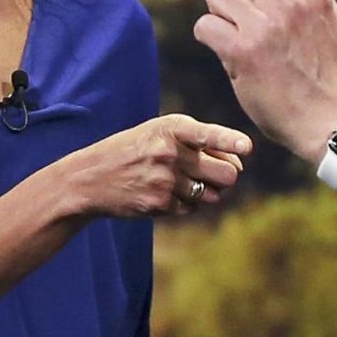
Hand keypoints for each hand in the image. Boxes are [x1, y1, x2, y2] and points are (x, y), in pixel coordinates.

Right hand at [59, 114, 251, 217]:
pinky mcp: (160, 204)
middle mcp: (169, 152)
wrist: (89, 179)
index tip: (247, 148)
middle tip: (217, 174)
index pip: (208, 134)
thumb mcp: (158, 133)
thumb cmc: (133, 150)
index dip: (230, 141)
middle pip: (227, 174)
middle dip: (228, 176)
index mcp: (171, 128)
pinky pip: (193, 208)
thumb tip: (238, 164)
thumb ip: (196, 141)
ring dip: (209, 192)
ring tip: (185, 182)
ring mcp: (165, 181)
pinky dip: (188, 203)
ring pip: (214, 195)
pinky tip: (167, 193)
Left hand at [194, 0, 336, 162]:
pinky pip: (205, 26)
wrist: (322, 117)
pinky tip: (227, 51)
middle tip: (244, 18)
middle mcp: (288, 2)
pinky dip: (210, 38)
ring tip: (235, 34)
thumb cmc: (323, 65)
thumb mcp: (328, 15)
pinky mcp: (242, 52)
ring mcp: (264, 26)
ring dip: (220, 14)